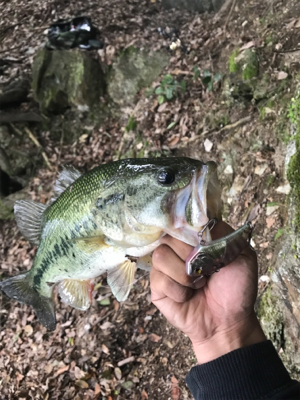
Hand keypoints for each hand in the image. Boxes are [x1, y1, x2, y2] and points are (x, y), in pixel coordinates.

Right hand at [150, 221, 265, 363]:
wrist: (227, 322)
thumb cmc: (236, 288)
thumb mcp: (242, 256)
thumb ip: (224, 234)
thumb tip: (202, 221)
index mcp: (196, 237)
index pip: (182, 219)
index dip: (189, 229)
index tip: (200, 242)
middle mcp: (178, 247)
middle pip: (169, 236)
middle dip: (190, 256)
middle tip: (206, 270)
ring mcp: (165, 266)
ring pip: (160, 255)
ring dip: (184, 274)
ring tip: (197, 284)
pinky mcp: (157, 286)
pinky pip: (159, 279)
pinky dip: (178, 290)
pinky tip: (187, 296)